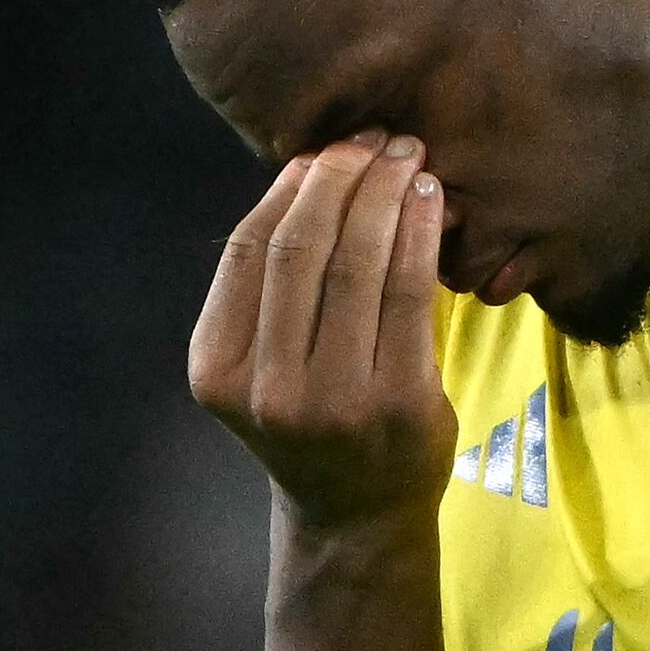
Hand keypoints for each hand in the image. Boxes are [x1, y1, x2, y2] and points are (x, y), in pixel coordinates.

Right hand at [186, 136, 453, 534]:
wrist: (356, 512)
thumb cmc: (312, 416)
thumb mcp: (263, 359)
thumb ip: (272, 283)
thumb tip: (311, 163)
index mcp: (218, 369)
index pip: (248, 249)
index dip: (289, 185)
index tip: (326, 148)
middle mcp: (267, 389)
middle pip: (301, 247)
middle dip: (342, 177)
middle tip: (375, 138)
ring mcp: (334, 401)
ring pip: (357, 263)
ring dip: (385, 193)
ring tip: (406, 155)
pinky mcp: (398, 403)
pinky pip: (410, 292)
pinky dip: (420, 232)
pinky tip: (430, 198)